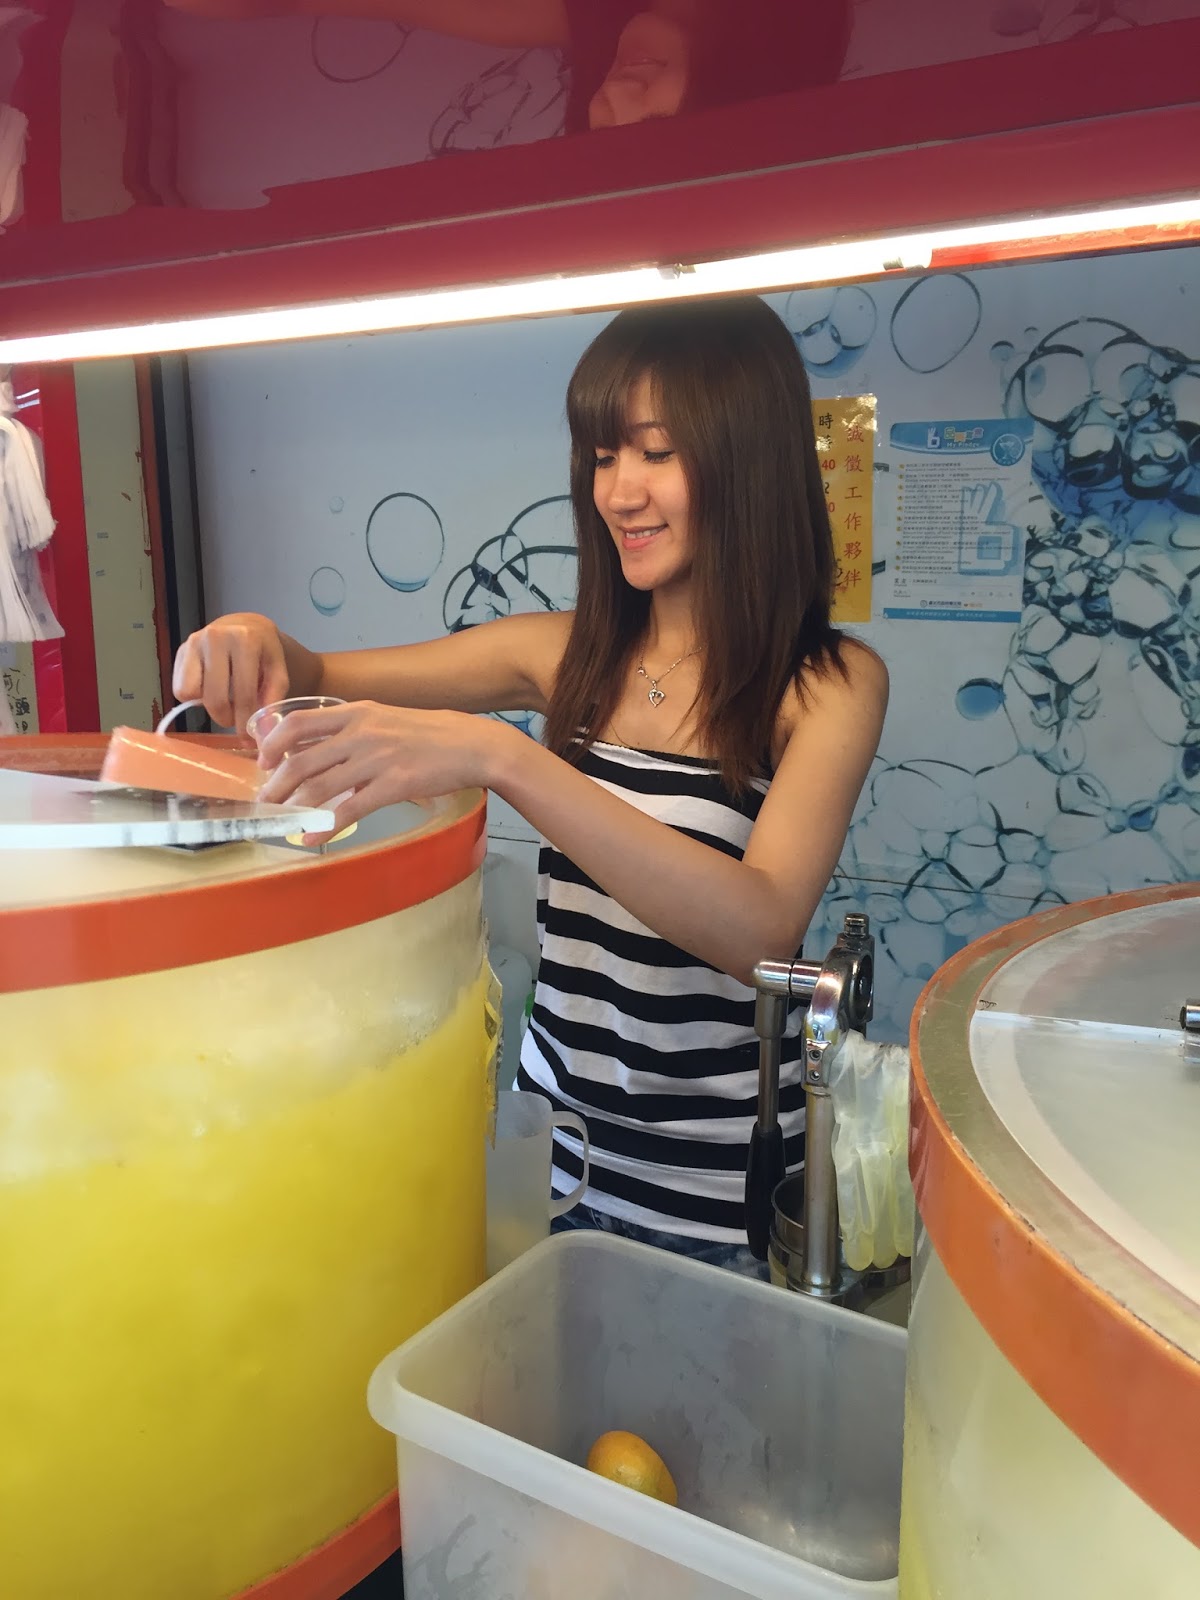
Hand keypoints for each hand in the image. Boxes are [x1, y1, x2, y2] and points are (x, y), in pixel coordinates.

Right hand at [172, 613, 289, 734]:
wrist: (244, 625)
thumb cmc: (263, 652)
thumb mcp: (278, 669)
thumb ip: (274, 697)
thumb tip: (263, 730)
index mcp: (245, 640)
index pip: (243, 694)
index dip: (246, 721)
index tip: (249, 738)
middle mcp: (216, 637)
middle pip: (214, 698)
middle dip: (226, 718)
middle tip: (236, 721)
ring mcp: (194, 642)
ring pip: (190, 693)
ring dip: (207, 706)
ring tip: (224, 700)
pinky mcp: (180, 650)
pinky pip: (180, 689)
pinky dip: (194, 696)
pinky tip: (210, 688)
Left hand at [255, 700, 499, 833]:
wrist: (470, 746)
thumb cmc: (429, 734)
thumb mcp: (385, 720)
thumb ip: (353, 733)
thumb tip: (321, 756)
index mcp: (357, 713)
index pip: (299, 722)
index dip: (274, 743)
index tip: (264, 762)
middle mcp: (361, 733)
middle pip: (302, 760)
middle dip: (276, 785)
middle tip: (265, 802)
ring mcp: (376, 760)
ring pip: (320, 786)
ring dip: (294, 807)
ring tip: (281, 821)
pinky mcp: (392, 785)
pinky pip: (349, 810)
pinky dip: (325, 827)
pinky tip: (312, 839)